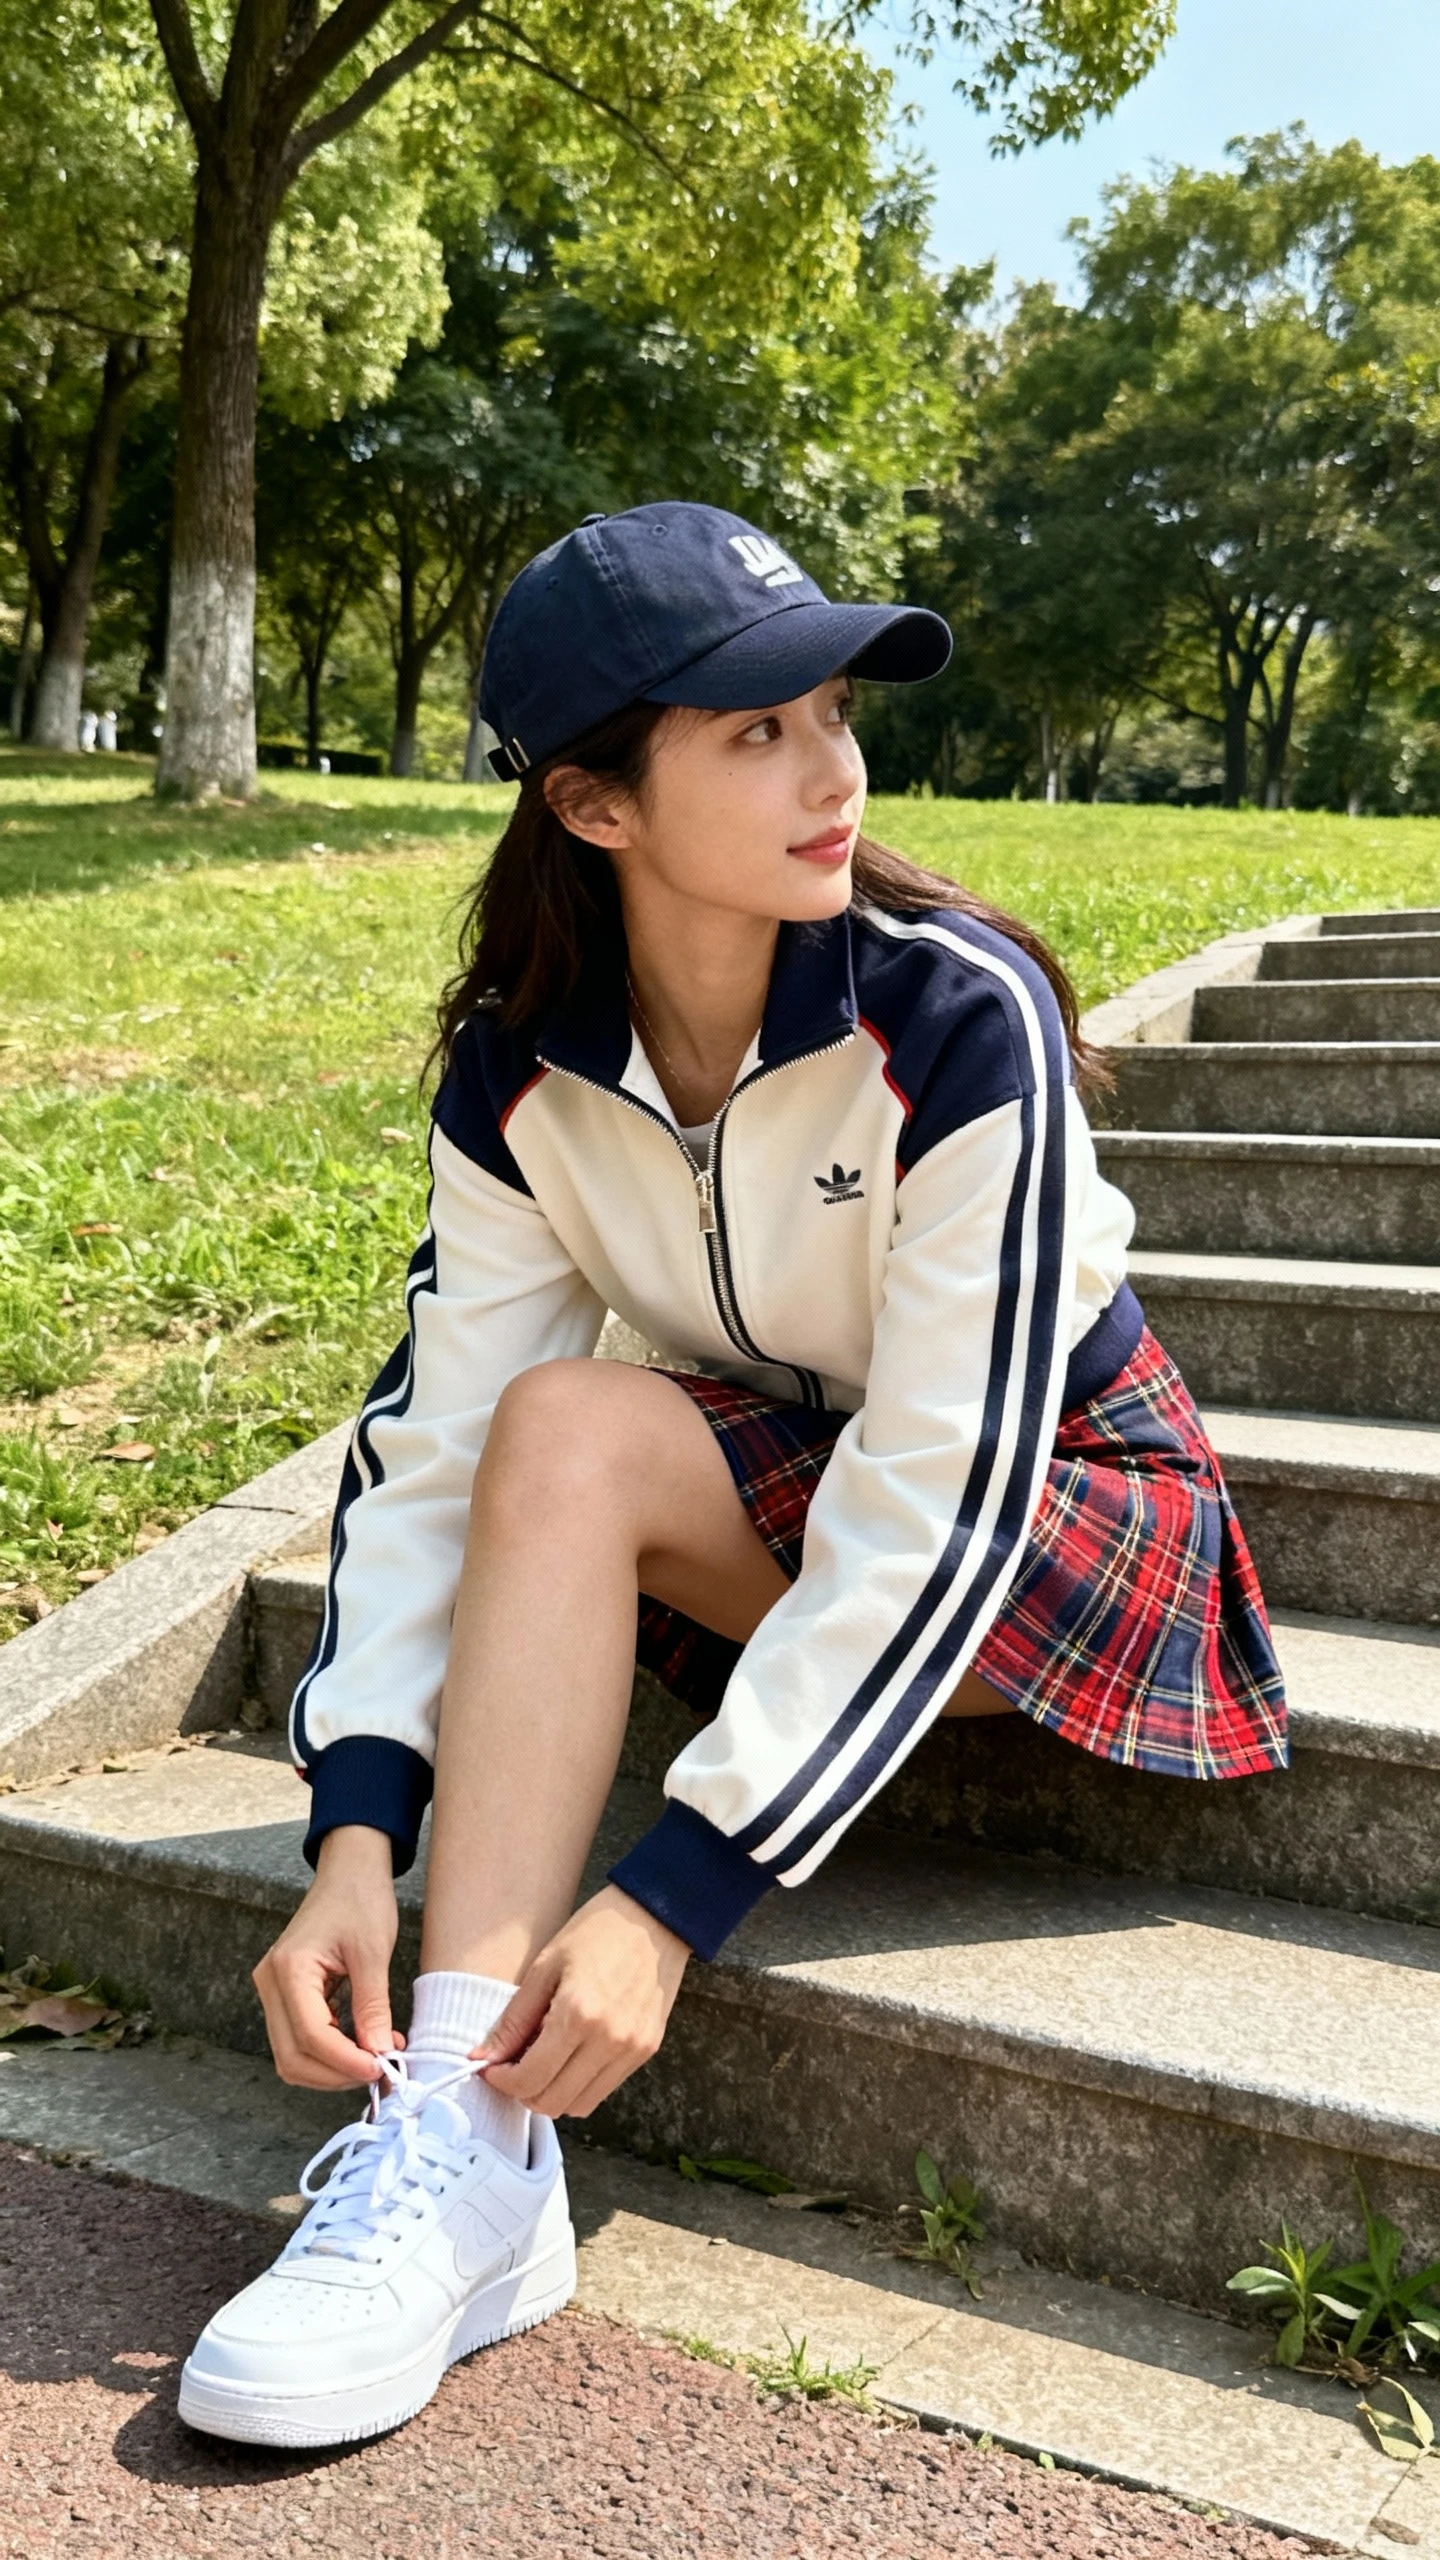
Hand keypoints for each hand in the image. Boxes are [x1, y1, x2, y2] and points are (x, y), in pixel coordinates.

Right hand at [253, 1825, 400, 2089]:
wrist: (349, 1871)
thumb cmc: (360, 1899)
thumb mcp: (372, 1951)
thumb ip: (373, 2006)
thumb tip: (379, 2053)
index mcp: (289, 1969)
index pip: (310, 2035)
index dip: (345, 2062)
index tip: (382, 2069)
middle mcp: (270, 1984)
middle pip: (293, 2055)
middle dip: (336, 2073)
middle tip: (380, 2070)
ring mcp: (273, 1991)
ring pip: (292, 2055)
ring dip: (332, 2068)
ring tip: (375, 2057)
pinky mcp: (285, 1996)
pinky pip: (300, 2039)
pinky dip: (329, 2052)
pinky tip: (362, 2043)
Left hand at [479, 1885, 689, 2119]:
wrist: (656, 1917)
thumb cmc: (596, 1931)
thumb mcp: (546, 1966)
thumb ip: (514, 2018)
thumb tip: (482, 2057)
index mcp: (578, 2014)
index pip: (530, 2079)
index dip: (502, 2080)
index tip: (491, 2066)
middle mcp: (609, 2041)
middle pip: (553, 2102)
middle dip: (523, 2092)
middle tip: (512, 2067)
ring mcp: (632, 2049)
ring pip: (579, 2105)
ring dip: (552, 2093)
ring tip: (541, 2062)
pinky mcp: (648, 2050)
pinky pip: (604, 2089)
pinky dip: (579, 2084)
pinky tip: (570, 2056)